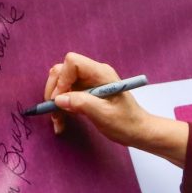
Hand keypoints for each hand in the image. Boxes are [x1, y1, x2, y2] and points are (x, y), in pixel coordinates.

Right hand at [44, 53, 188, 165]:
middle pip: (63, 71)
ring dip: (55, 102)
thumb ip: (82, 103)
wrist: (138, 131)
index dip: (62, 78)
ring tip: (58, 122)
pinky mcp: (86, 93)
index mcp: (101, 73)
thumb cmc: (126, 122)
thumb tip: (59, 98)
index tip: (59, 99)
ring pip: (62, 84)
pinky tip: (62, 122)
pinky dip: (61, 107)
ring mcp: (89, 83)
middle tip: (53, 111)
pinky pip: (67, 94)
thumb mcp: (104, 114)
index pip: (73, 62)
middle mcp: (94, 74)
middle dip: (55, 91)